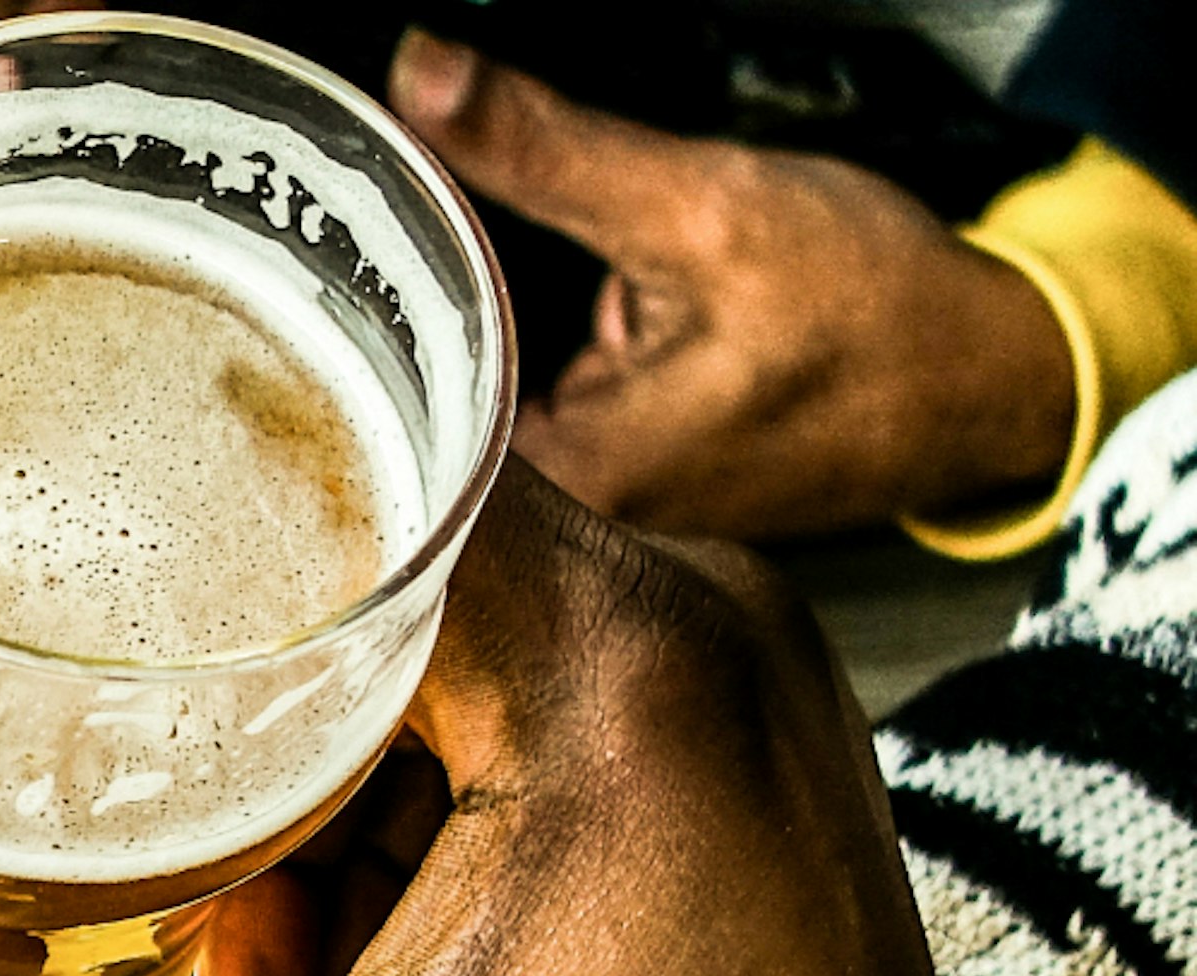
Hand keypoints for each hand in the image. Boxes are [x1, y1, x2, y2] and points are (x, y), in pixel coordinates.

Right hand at [0, 461, 1026, 975]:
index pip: (354, 454)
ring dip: (302, 775)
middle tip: (66, 780)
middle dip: (213, 682)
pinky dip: (393, 813)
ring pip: (426, 642)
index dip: (177, 488)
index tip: (36, 538)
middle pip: (374, 546)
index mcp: (616, 668)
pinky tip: (330, 969)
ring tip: (234, 953)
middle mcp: (693, 627)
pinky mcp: (715, 764)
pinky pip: (503, 712)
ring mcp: (717, 689)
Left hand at [389, 31, 1074, 538]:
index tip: (352, 242)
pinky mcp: (631, 481)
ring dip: (490, 326)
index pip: (396, 408)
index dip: (370, 306)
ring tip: (526, 273)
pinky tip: (582, 310)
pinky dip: (543, 345)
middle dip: (432, 311)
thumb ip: (546, 151)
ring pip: (487, 402)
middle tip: (426, 242)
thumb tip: (424, 76)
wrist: (991, 371)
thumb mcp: (700, 208)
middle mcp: (572, 530)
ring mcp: (603, 513)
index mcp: (571, 498)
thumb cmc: (879, 313)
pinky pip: (544, 404)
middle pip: (435, 409)